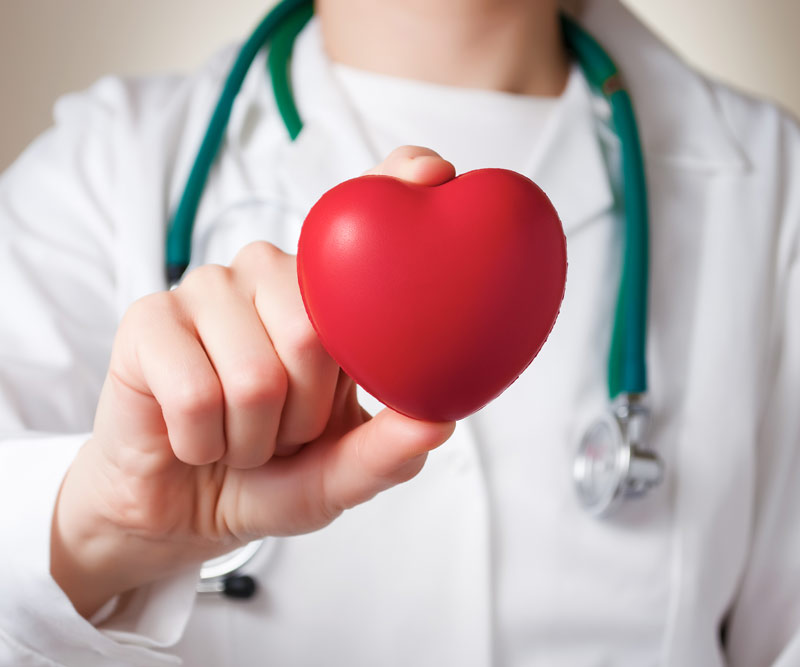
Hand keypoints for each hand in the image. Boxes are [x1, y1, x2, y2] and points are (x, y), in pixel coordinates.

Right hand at [51, 146, 456, 617]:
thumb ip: (386, 453)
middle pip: (312, 332)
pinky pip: (195, 393)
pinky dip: (205, 441)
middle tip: (282, 430)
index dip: (396, 183)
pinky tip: (195, 437)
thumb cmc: (269, 472)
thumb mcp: (339, 473)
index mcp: (323, 293)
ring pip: (256, 375)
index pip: (359, 214)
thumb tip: (437, 422)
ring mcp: (205, 287)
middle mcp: (267, 271)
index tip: (435, 168)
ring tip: (239, 435)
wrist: (182, 509)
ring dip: (252, 437)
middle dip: (303, 416)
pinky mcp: (146, 319)